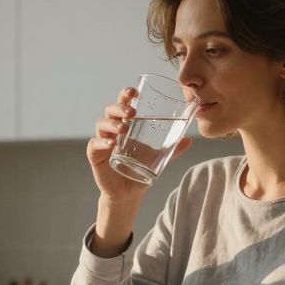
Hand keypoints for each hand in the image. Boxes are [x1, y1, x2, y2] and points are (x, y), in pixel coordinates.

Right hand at [85, 86, 191, 202]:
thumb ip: (173, 149)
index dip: (125, 95)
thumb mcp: (159, 158)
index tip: (134, 91)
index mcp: (126, 125)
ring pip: (101, 124)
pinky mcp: (95, 156)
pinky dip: (102, 142)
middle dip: (120, 107)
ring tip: (124, 128)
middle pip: (110, 110)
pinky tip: (112, 144)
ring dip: (112, 123)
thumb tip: (189, 140)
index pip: (123, 104)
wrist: (129, 193)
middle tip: (132, 112)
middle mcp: (112, 130)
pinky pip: (94, 144)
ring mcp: (103, 142)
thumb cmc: (139, 171)